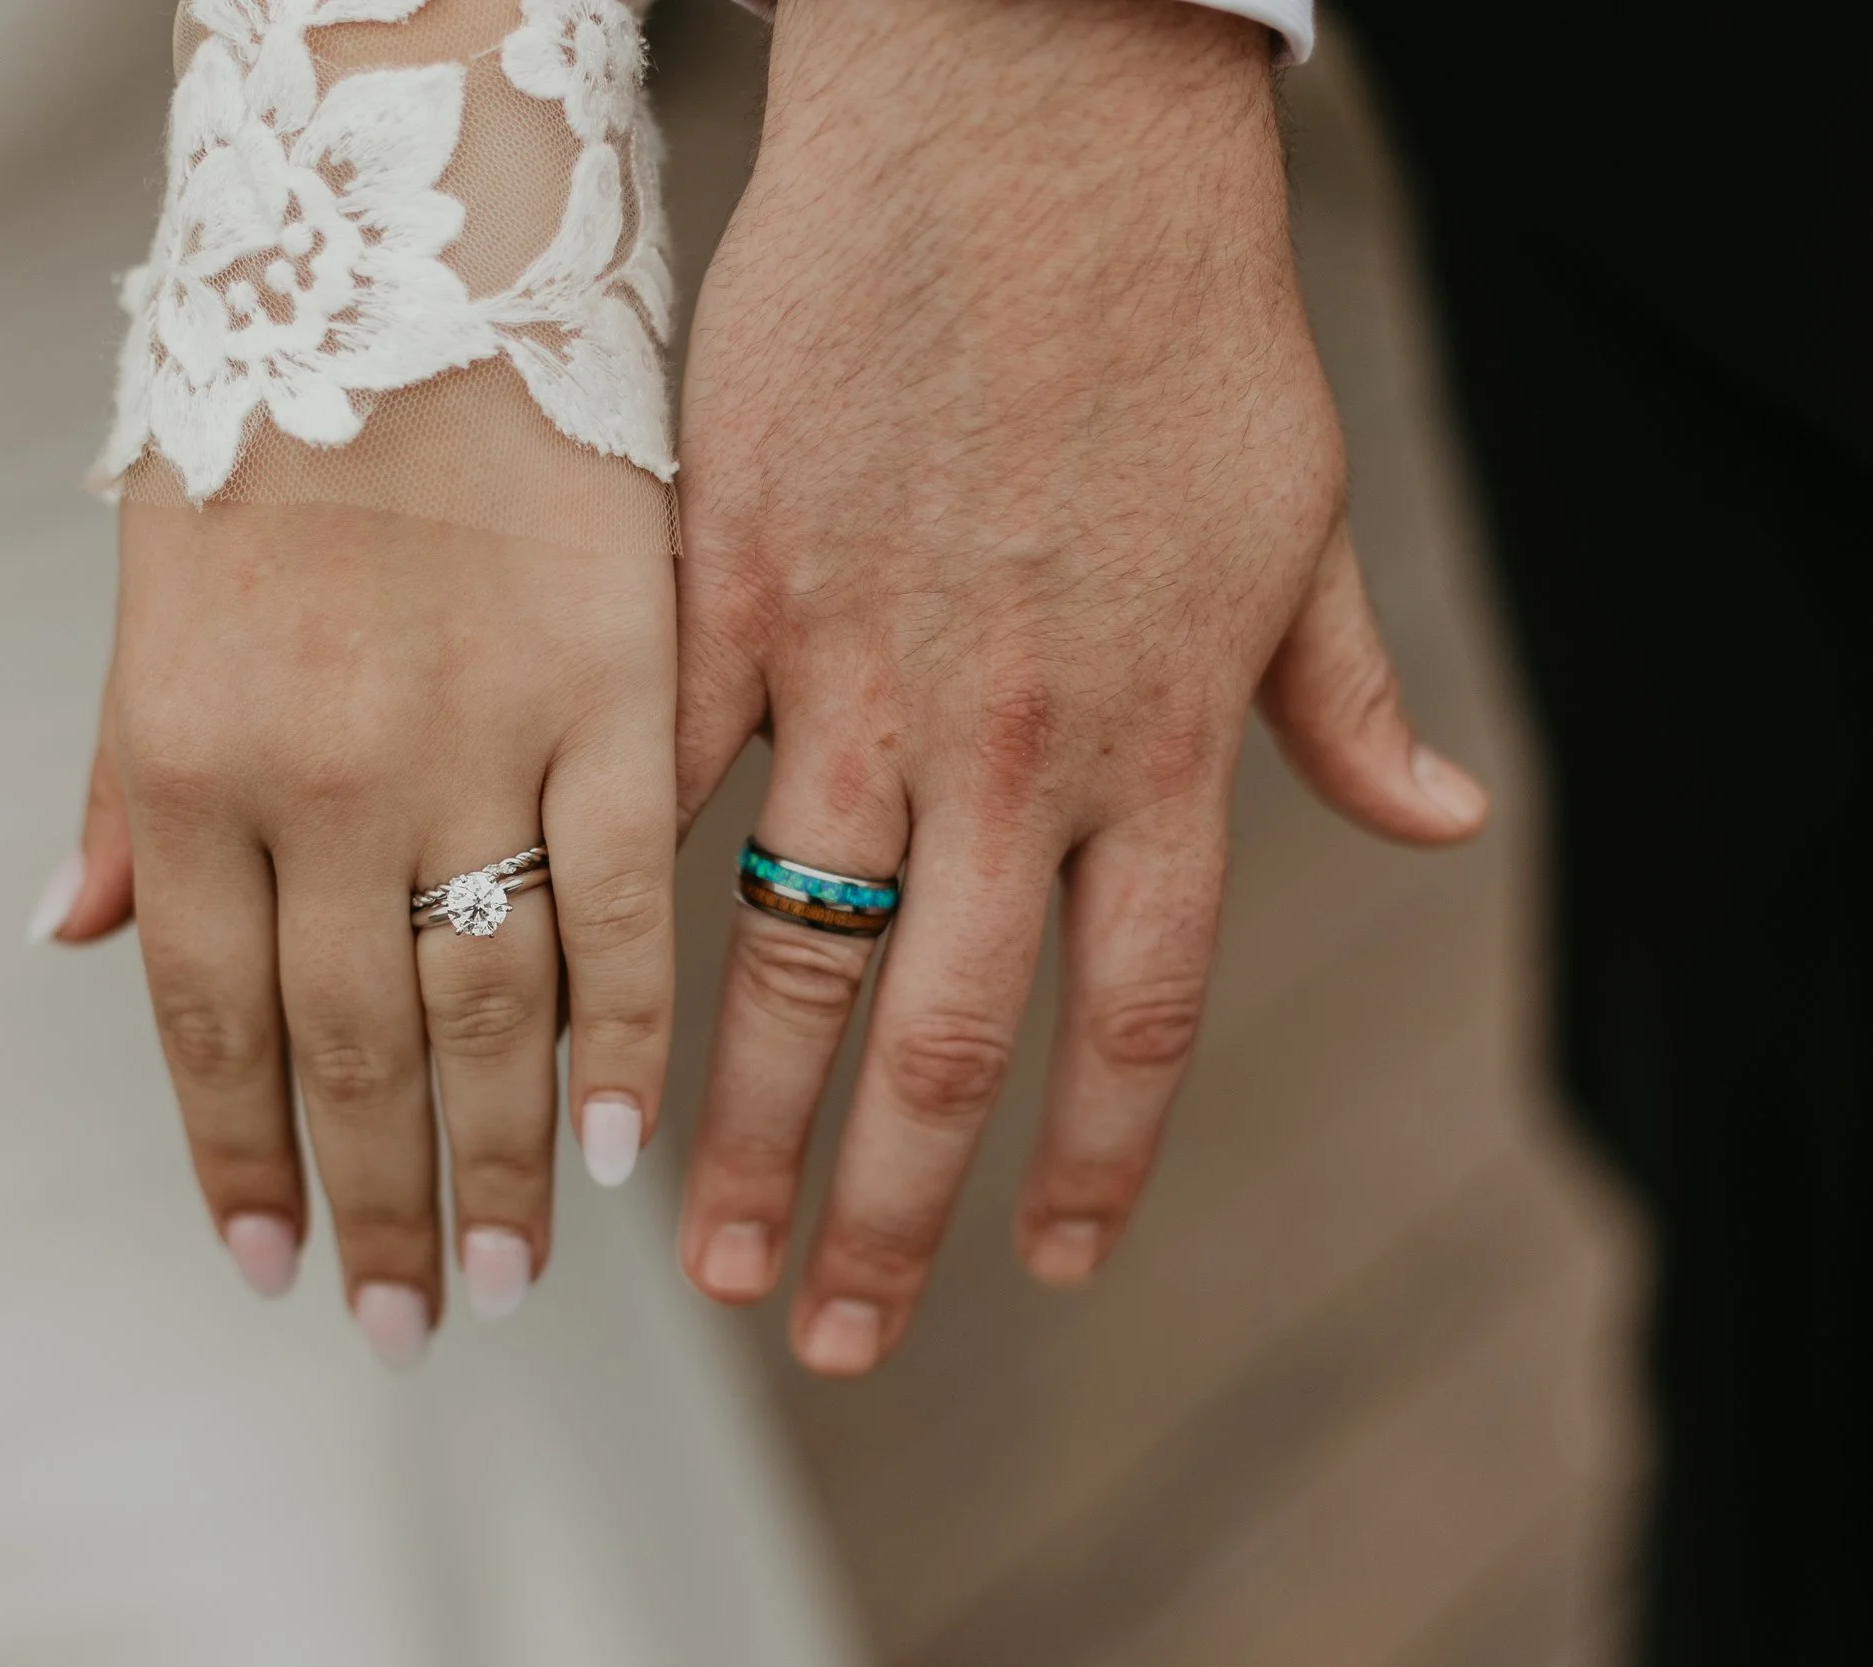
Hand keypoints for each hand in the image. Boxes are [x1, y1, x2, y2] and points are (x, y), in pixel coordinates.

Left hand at [36, 502, 674, 1363]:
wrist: (411, 258)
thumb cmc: (272, 427)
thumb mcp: (148, 598)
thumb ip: (119, 782)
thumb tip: (70, 934)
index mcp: (193, 761)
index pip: (208, 1022)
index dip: (239, 1163)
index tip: (274, 1263)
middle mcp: (326, 779)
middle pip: (351, 1052)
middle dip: (378, 1208)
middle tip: (403, 1321)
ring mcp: (478, 743)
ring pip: (489, 1010)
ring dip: (499, 1167)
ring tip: (507, 1276)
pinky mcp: (617, 696)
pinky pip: (624, 907)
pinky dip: (625, 1040)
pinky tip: (622, 1143)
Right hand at [671, 0, 1488, 1374]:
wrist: (1030, 123)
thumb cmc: (1175, 311)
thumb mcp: (1303, 516)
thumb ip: (1349, 699)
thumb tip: (1435, 823)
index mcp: (1161, 738)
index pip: (1134, 1012)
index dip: (1089, 1158)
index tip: (1043, 1266)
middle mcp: (1012, 739)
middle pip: (948, 1030)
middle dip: (890, 1208)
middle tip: (836, 1329)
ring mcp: (859, 667)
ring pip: (788, 945)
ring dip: (740, 1116)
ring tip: (692, 1240)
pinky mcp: (736, 582)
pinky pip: (669, 778)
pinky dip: (622, 899)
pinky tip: (581, 1006)